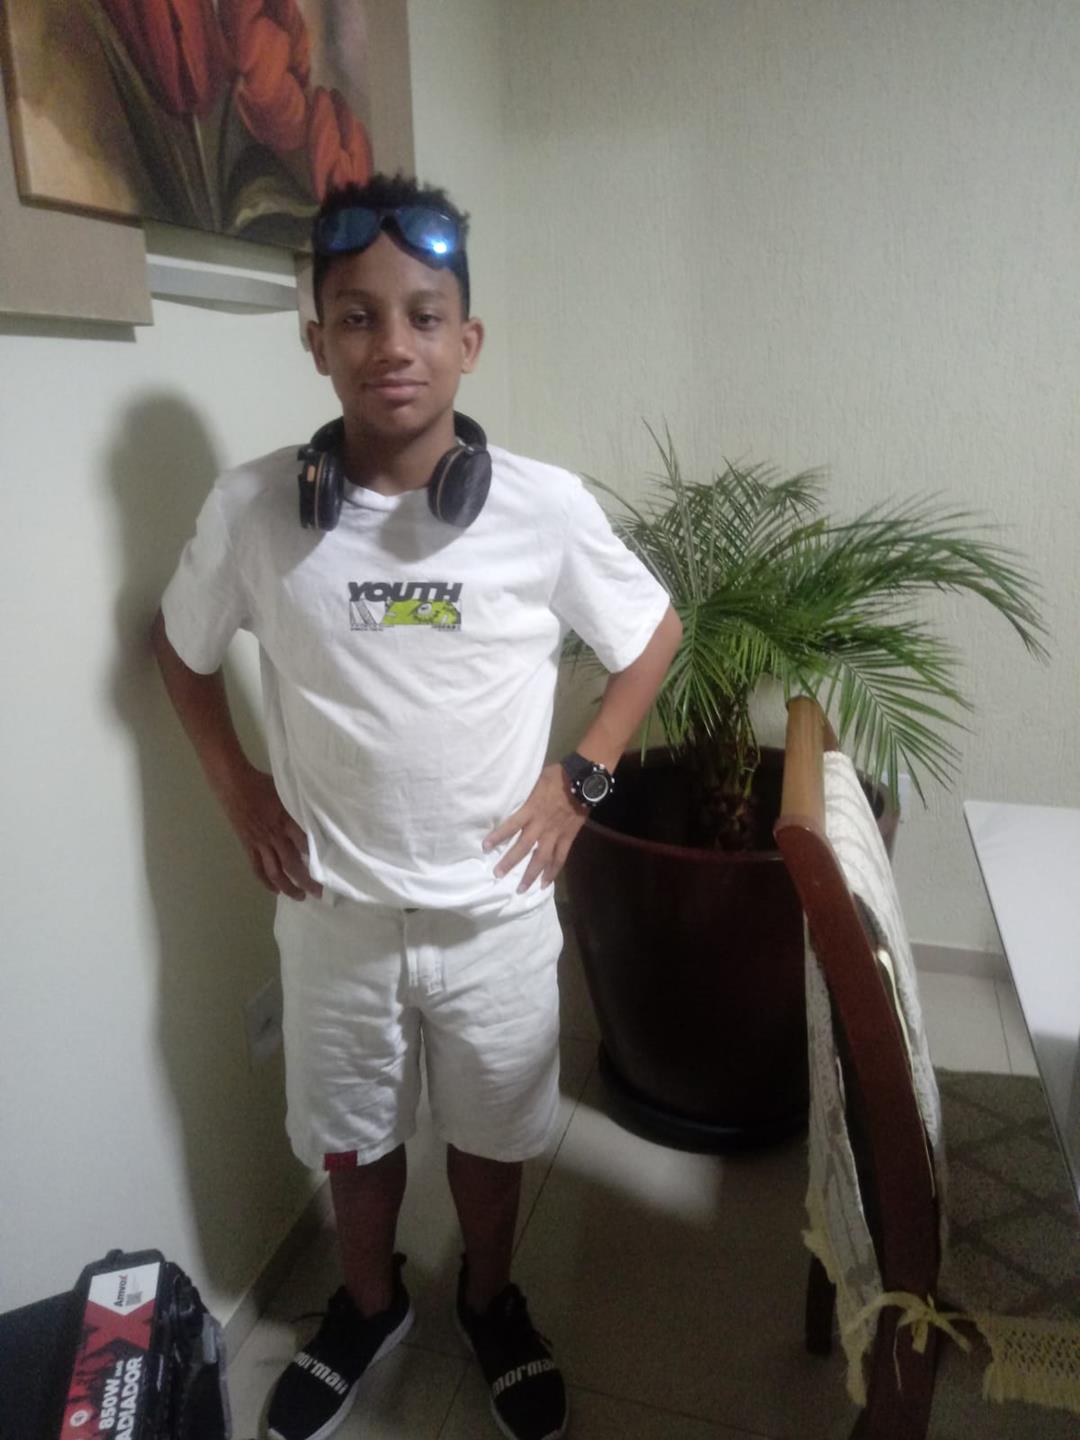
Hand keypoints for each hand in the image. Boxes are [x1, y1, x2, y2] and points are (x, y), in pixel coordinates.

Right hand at [219, 765, 321, 900]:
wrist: (234, 784)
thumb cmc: (264, 784)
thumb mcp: (288, 792)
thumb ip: (301, 807)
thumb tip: (320, 814)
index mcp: (286, 821)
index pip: (306, 845)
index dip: (318, 859)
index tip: (331, 868)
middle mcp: (274, 836)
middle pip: (292, 864)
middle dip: (306, 881)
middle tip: (318, 893)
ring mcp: (259, 843)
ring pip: (274, 872)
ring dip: (287, 887)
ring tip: (299, 896)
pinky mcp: (248, 846)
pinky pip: (257, 868)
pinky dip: (266, 882)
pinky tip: (275, 890)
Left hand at [483, 763, 586, 892]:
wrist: (583, 780)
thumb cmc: (556, 776)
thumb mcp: (535, 781)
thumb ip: (526, 796)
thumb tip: (513, 799)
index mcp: (531, 809)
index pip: (511, 825)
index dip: (498, 836)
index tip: (485, 847)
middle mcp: (541, 825)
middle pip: (523, 847)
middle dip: (510, 862)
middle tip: (498, 875)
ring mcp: (556, 833)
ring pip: (542, 858)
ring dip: (531, 875)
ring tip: (522, 889)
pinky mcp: (568, 838)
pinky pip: (560, 858)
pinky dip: (553, 872)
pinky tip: (545, 884)